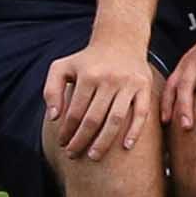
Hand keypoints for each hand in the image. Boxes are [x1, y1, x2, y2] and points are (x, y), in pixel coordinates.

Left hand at [43, 34, 157, 163]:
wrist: (120, 40)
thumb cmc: (87, 59)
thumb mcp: (62, 67)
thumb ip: (51, 90)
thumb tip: (54, 117)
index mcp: (88, 75)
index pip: (74, 112)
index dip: (66, 131)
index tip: (62, 144)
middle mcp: (109, 79)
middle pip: (93, 119)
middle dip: (81, 140)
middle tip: (73, 154)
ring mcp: (129, 83)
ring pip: (116, 119)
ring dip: (104, 141)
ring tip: (93, 156)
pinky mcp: (144, 86)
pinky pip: (142, 113)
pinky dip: (135, 131)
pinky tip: (126, 147)